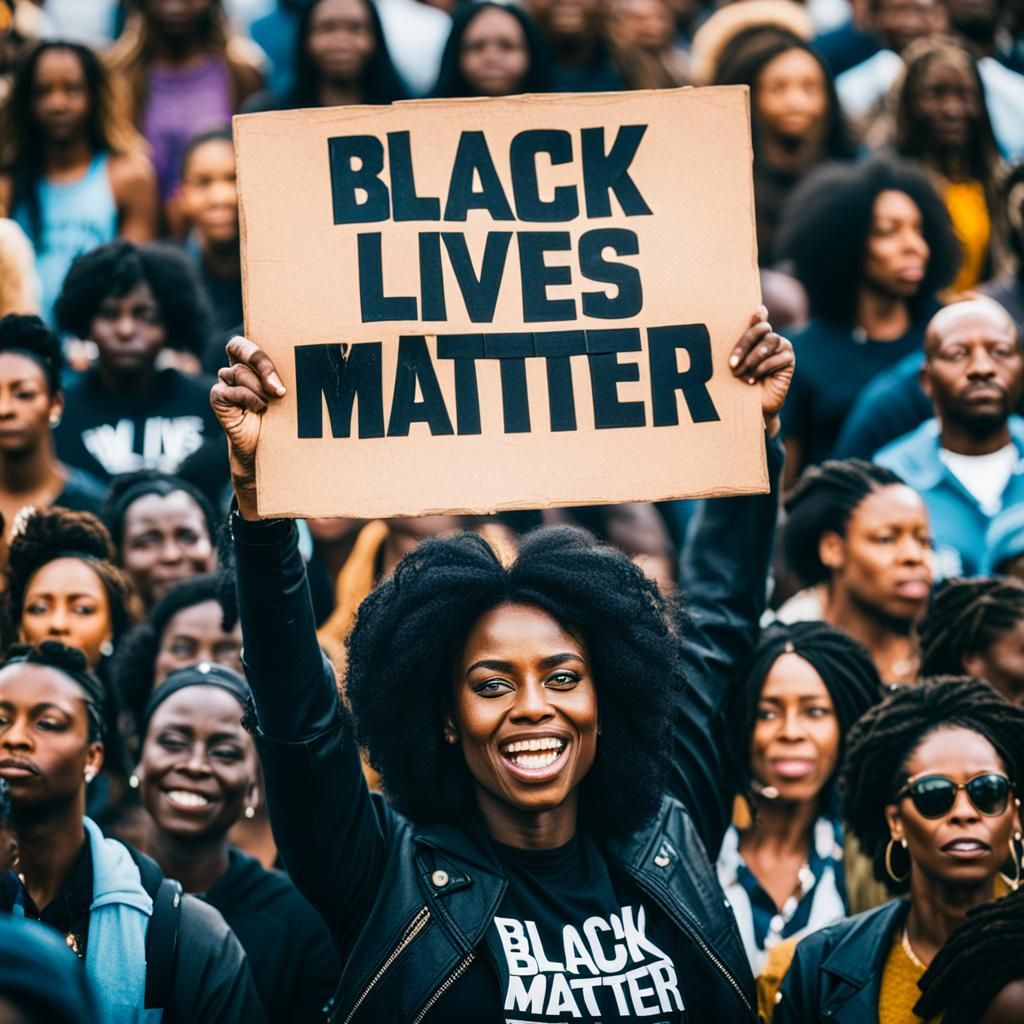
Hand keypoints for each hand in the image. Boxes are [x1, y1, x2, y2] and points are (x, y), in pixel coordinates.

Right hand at [210, 336, 286, 519]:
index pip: (249, 339)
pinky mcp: (219, 399)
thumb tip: (322, 357)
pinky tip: (260, 410)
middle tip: (279, 388)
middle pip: (239, 347)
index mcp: (255, 362)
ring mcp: (227, 383)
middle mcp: (238, 368)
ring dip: (259, 390)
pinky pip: (227, 390)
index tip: (285, 364)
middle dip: (262, 364)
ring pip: (238, 372)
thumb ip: (296, 374)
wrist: (272, 450)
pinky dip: (247, 398)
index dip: (260, 348)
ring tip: (272, 406)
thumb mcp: (294, 393)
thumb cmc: (286, 417)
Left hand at [729, 307, 794, 436]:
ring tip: (741, 375)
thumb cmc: (738, 383)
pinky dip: (764, 368)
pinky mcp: (789, 360)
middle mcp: (770, 338)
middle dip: (744, 345)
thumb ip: (735, 347)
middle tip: (732, 364)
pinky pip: (780, 357)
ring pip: (770, 342)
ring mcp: (782, 347)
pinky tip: (754, 380)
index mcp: (755, 336)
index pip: (758, 319)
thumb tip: (739, 329)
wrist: (751, 405)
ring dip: (753, 359)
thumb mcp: (733, 364)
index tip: (757, 312)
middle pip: (762, 329)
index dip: (759, 314)